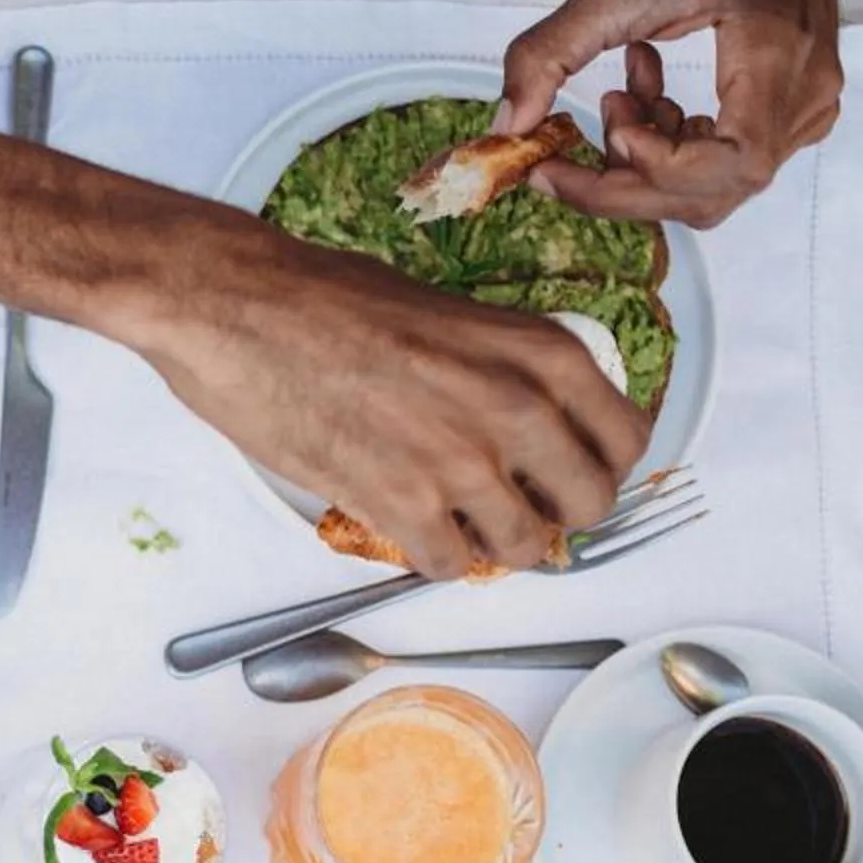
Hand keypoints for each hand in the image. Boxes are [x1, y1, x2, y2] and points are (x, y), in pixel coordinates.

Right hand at [140, 217, 652, 579]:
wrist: (238, 307)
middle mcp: (519, 408)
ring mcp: (463, 462)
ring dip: (493, 542)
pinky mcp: (402, 503)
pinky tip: (409, 526)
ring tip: (455, 520)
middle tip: (514, 506)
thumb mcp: (451, 313)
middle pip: (589, 505)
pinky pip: (451, 564)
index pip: (623, 439)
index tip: (565, 473)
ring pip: (524, 547)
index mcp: (540, 351)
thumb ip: (501, 367)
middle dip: (555, 513)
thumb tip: (524, 421)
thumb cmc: (326, 298)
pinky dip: (433, 556)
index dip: (596, 465)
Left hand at [500, 0, 852, 227]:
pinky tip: (642, 91)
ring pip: (712, 189)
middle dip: (624, 186)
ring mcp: (806, 110)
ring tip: (614, 98)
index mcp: (777, 56)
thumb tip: (508, 125)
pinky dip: (667, 146)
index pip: (731, 163)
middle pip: (712, 193)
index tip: (602, 140)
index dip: (657, 172)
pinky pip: (722, 163)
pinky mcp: (790, 113)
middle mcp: (805, 95)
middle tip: (561, 159)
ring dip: (643, 162)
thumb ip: (550, 53)